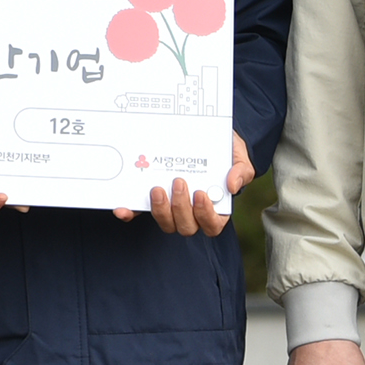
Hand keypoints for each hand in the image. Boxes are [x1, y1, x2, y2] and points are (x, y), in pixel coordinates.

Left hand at [118, 129, 256, 234]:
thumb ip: (241, 171)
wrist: (207, 138)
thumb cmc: (225, 152)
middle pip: (186, 226)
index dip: (206, 215)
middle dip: (180, 208)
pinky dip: (131, 213)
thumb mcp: (238, 157)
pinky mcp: (153, 200)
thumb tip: (232, 186)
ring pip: (166, 222)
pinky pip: (141, 213)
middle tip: (179, 183)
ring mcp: (171, 208)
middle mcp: (192, 213)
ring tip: (157, 188)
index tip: (200, 195)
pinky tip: (123, 208)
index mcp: (215, 208)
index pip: (212, 225)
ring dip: (160, 210)